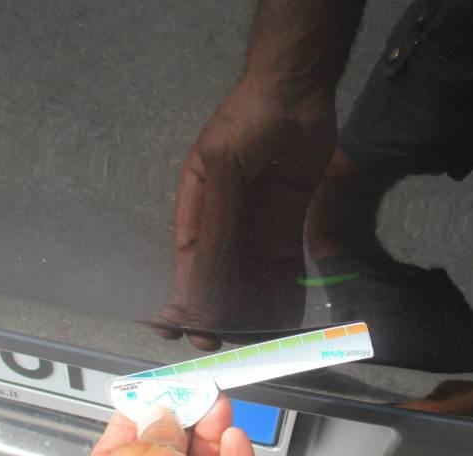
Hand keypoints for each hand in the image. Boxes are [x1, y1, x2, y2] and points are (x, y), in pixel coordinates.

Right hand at [152, 78, 336, 349]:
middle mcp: (224, 225)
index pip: (186, 264)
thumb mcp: (224, 174)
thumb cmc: (248, 125)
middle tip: (224, 346)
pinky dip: (285, 295)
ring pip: (251, 280)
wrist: (298, 92)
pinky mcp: (287, 228)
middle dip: (220, 313)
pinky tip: (287, 322)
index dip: (182, 300)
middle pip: (220, 279)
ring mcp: (256, 229)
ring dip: (253, 310)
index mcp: (196, 210)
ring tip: (259, 342)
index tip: (174, 333)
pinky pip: (284, 270)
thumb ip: (217, 233)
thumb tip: (203, 293)